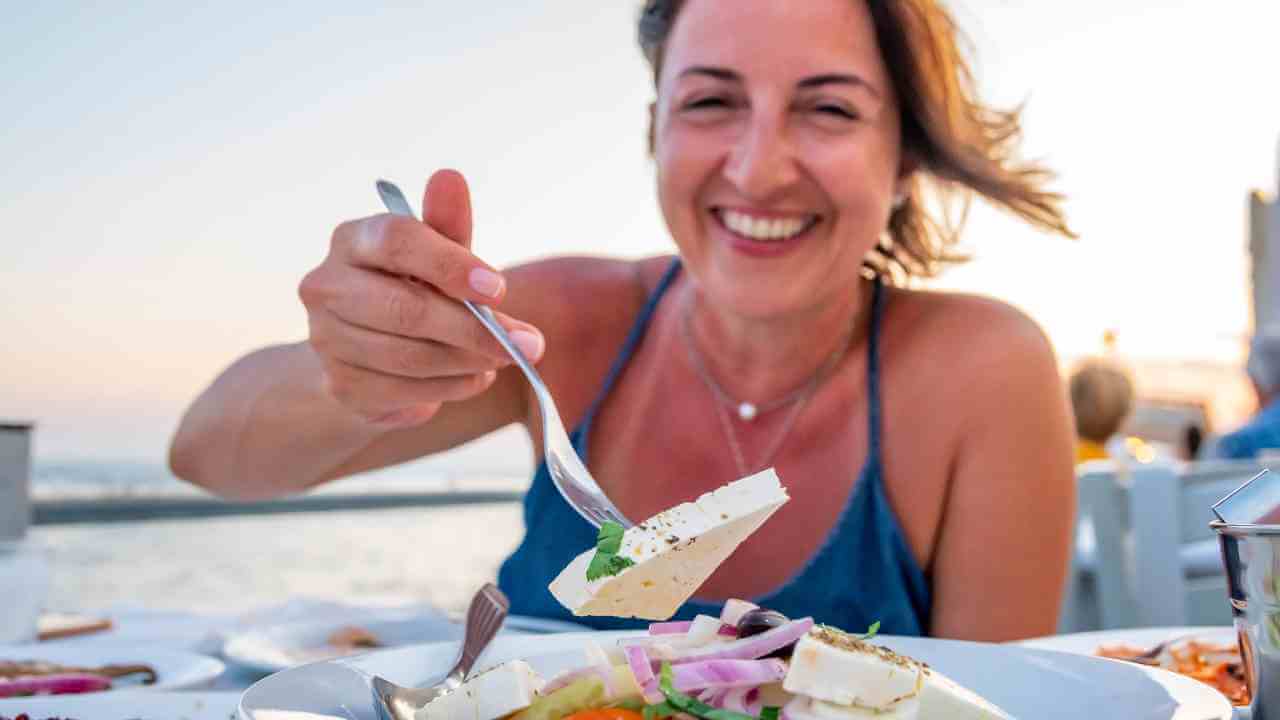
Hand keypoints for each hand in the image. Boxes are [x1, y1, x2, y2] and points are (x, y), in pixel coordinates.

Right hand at [299, 169, 544, 427]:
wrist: (372, 350)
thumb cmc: (415, 287)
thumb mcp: (439, 253)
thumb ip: (448, 223)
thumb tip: (450, 178)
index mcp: (352, 239)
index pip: (397, 241)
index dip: (451, 265)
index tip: (500, 288)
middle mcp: (326, 286)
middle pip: (405, 308)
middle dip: (474, 329)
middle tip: (528, 343)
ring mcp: (326, 339)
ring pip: (411, 356)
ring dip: (470, 361)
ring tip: (505, 357)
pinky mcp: (341, 385)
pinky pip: (408, 392)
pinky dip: (454, 387)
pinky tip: (475, 376)